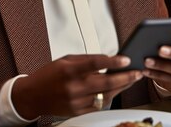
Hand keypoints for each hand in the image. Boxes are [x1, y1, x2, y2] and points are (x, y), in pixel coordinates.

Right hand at [11, 54, 141, 118]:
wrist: (33, 96)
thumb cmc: (50, 74)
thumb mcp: (66, 60)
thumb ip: (87, 60)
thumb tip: (109, 59)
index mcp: (69, 69)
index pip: (95, 63)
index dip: (113, 61)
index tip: (126, 58)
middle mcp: (73, 87)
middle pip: (105, 82)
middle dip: (125, 77)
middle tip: (138, 72)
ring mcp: (75, 101)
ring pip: (106, 95)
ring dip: (121, 87)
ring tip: (132, 79)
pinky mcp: (77, 112)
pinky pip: (99, 105)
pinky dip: (110, 97)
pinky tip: (118, 89)